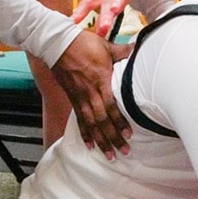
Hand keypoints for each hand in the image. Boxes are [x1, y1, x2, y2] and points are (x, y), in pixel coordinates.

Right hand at [51, 31, 131, 155]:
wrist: (57, 44)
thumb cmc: (83, 43)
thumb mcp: (106, 46)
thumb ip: (124, 52)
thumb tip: (140, 48)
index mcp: (101, 80)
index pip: (112, 106)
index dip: (120, 121)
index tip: (129, 134)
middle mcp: (90, 93)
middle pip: (102, 120)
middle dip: (113, 137)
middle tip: (123, 151)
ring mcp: (80, 97)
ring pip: (91, 124)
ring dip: (101, 141)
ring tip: (109, 155)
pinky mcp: (73, 99)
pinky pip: (79, 120)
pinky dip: (85, 134)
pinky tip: (90, 146)